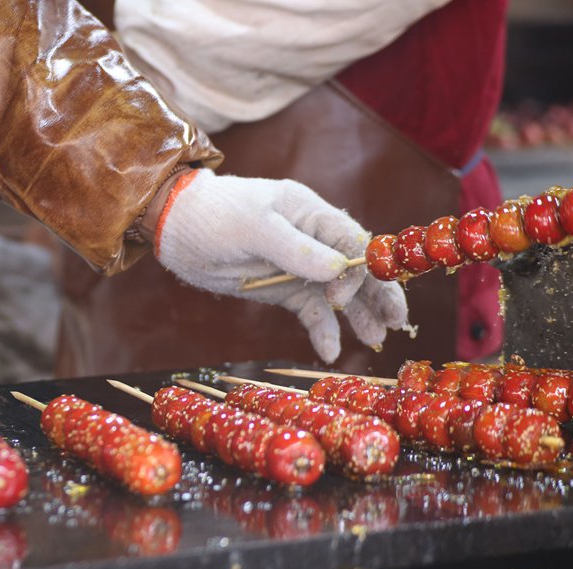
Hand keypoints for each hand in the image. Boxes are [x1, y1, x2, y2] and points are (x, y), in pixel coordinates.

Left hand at [151, 168, 407, 361]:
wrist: (175, 228)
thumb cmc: (214, 216)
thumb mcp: (253, 228)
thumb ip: (296, 249)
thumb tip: (338, 271)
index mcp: (310, 212)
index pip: (351, 240)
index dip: (360, 269)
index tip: (343, 296)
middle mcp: (311, 239)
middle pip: (355, 269)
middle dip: (377, 294)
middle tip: (397, 322)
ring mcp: (298, 266)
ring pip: (338, 293)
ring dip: (357, 315)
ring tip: (375, 339)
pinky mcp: (282, 289)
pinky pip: (311, 311)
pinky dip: (322, 329)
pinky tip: (329, 351)